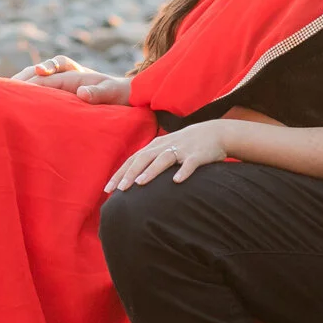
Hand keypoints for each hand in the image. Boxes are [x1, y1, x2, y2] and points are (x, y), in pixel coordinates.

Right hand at [12, 54, 129, 105]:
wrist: (118, 98)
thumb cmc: (115, 94)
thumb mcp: (112, 93)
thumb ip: (100, 93)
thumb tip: (82, 93)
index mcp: (75, 71)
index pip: (55, 67)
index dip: (44, 70)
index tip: (38, 73)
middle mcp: (62, 74)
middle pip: (39, 70)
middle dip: (26, 76)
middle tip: (12, 85)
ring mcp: (55, 84)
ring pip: (34, 80)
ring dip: (22, 84)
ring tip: (6, 93)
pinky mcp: (52, 96)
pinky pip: (36, 92)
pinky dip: (24, 95)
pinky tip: (13, 104)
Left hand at [106, 121, 228, 191]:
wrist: (215, 132)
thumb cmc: (185, 144)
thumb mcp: (165, 149)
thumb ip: (150, 161)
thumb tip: (132, 180)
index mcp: (155, 146)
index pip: (133, 159)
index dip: (120, 173)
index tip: (107, 190)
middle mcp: (165, 146)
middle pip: (143, 158)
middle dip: (130, 173)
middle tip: (119, 190)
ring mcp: (182, 149)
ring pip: (164, 159)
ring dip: (151, 171)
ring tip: (140, 183)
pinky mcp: (198, 155)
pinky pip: (190, 163)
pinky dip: (184, 171)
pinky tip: (177, 181)